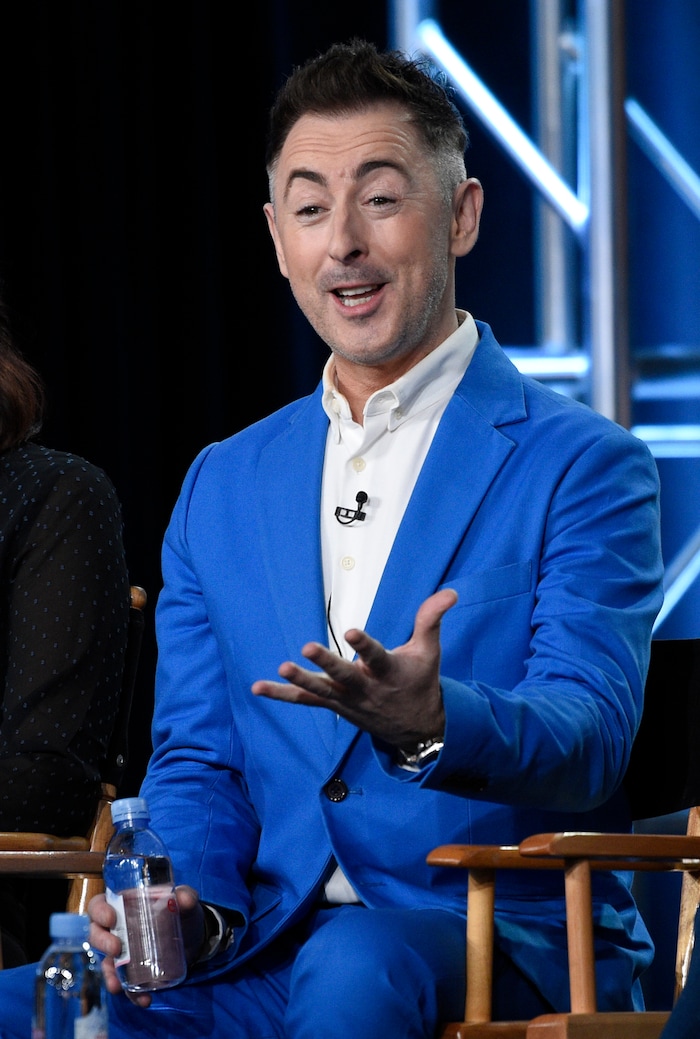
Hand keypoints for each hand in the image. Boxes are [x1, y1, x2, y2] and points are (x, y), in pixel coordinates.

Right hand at [88, 885, 204, 1005]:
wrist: (194, 938)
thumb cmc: (181, 911)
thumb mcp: (185, 901)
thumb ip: (186, 896)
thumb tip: (184, 898)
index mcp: (124, 905)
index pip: (100, 905)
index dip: (99, 911)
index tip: (111, 918)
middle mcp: (118, 930)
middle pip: (96, 934)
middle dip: (102, 942)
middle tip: (116, 948)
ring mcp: (124, 953)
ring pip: (106, 964)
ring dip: (109, 976)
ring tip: (118, 985)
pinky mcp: (133, 972)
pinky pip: (126, 984)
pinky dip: (132, 994)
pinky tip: (144, 999)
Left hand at [252, 587, 456, 747]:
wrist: (416, 729)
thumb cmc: (420, 682)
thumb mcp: (429, 651)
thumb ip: (431, 619)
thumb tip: (450, 591)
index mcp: (388, 672)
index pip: (376, 656)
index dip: (364, 645)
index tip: (351, 631)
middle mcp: (366, 689)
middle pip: (343, 676)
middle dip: (325, 664)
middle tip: (305, 648)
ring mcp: (347, 701)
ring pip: (321, 691)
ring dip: (299, 681)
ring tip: (280, 668)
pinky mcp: (334, 706)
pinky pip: (305, 701)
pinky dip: (282, 694)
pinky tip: (258, 687)